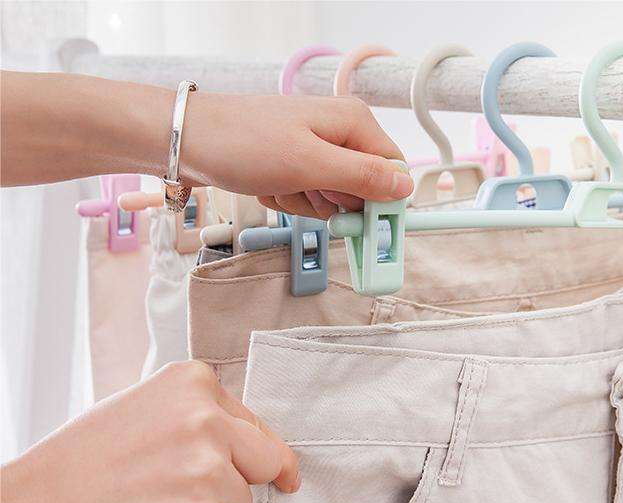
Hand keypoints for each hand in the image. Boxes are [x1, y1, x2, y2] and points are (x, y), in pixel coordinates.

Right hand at [0, 361, 297, 502]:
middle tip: (199, 490)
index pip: (254, 422)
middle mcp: (206, 418)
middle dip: (245, 478)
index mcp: (193, 381)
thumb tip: (252, 441)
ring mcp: (207, 469)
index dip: (252, 450)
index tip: (272, 467)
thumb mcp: (145, 407)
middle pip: (266, 458)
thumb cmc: (83, 461)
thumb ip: (200, 414)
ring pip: (245, 500)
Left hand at [1, 72, 413, 218]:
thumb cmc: (243, 143)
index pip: (393, 170)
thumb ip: (362, 177)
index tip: (366, 227)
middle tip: (306, 193)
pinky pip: (306, 196)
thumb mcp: (309, 165)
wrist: (185, 140)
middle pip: (362, 188)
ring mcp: (314, 148)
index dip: (382, 203)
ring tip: (279, 184)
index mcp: (353, 122)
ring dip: (305, 203)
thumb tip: (405, 187)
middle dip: (333, 202)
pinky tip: (267, 184)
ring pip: (332, 198)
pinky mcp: (293, 163)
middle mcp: (339, 132)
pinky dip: (287, 199)